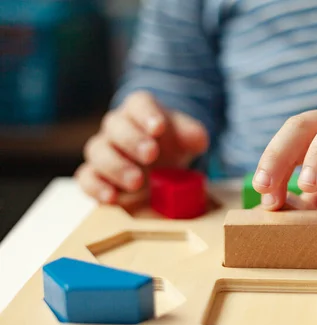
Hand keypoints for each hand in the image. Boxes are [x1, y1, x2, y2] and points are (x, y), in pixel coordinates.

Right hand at [76, 91, 208, 203]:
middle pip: (116, 126)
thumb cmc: (173, 145)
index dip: (147, 114)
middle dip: (133, 140)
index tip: (159, 128)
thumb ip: (193, 135)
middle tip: (151, 155)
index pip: (139, 103)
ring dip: (116, 166)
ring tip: (137, 182)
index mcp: (140, 110)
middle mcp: (117, 126)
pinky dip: (96, 187)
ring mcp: (104, 150)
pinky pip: (86, 178)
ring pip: (98, 151)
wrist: (162, 164)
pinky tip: (112, 198)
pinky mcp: (96, 175)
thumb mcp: (189, 139)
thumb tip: (198, 138)